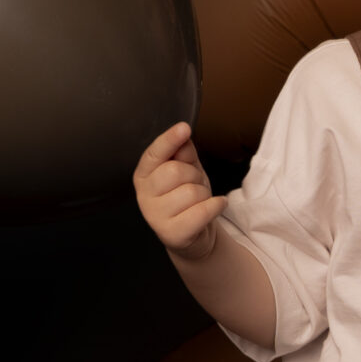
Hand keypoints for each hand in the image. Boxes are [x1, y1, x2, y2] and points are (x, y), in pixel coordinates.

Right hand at [135, 120, 226, 262]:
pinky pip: (202, 210)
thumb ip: (183, 152)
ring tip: (199, 201)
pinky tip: (215, 206)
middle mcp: (144, 195)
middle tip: (194, 185)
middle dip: (194, 175)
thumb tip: (183, 136)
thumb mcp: (187, 170)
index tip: (183, 128)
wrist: (194, 234)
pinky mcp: (172, 233)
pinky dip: (216, 205)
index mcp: (144, 175)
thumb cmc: (187, 199)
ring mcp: (155, 216)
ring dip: (204, 194)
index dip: (169, 140)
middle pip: (175, 171)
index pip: (154, 154)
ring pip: (191, 192)